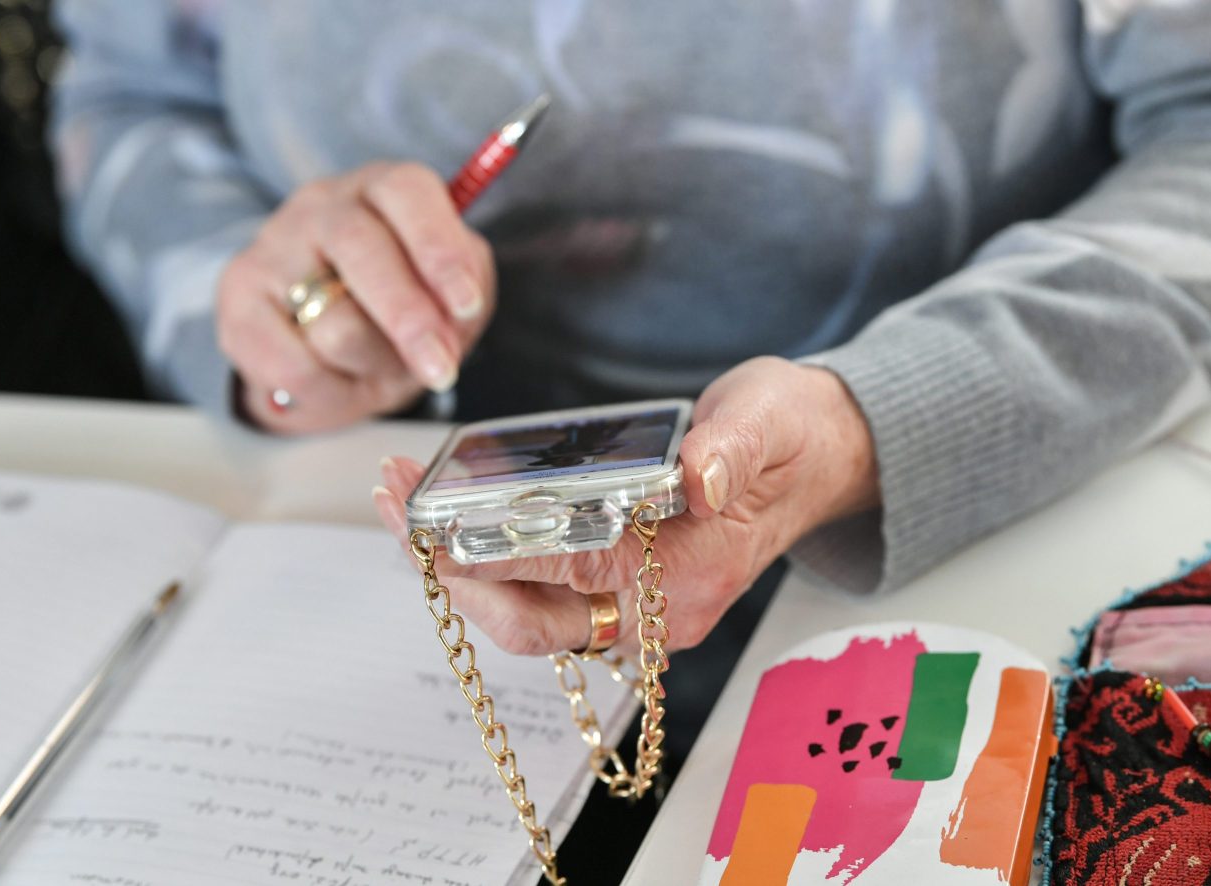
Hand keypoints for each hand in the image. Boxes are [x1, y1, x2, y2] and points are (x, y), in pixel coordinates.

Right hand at [217, 162, 495, 432]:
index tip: (466, 302)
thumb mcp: (443, 303)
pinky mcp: (237, 298)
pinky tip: (334, 383)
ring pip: (333, 320)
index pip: (407, 192)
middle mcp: (323, 206)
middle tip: (439, 368)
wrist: (314, 350)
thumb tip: (454, 318)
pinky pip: (293, 365)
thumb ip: (459, 301)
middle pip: (362, 249)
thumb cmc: (391, 314)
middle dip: (409, 319)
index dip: (439, 248)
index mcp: (383, 190)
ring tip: (374, 368)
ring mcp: (273, 247)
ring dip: (370, 363)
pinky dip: (329, 392)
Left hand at [371, 357, 879, 654]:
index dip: (491, 555)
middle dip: (449, 570)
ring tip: (401, 501)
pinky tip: (448, 514)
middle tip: (395, 507)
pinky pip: (536, 592)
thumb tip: (697, 474)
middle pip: (528, 619)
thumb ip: (733, 447)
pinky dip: (484, 559)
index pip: (569, 579)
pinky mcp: (616, 587)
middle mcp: (654, 611)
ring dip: (455, 565)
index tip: (430, 522)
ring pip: (523, 612)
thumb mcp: (769, 420)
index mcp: (687, 579)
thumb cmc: (790, 439)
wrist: (815, 460)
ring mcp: (633, 606)